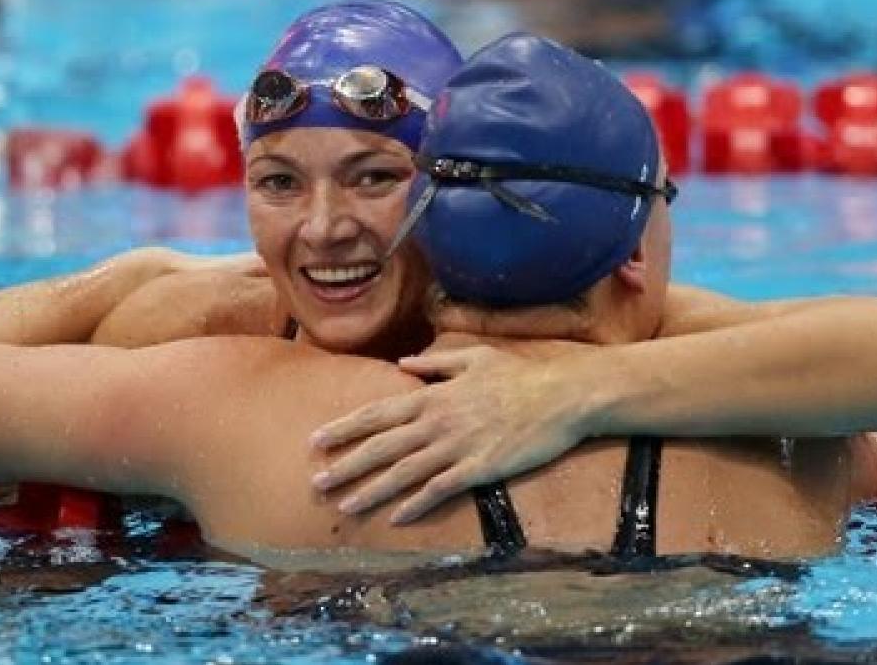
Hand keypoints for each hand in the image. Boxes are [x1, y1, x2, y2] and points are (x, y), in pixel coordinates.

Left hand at [309, 345, 588, 523]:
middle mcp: (438, 422)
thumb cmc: (520, 375)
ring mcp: (457, 447)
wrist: (562, 397)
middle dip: (346, 464)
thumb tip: (404, 362)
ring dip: (371, 490)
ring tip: (343, 505)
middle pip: (382, 446)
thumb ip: (436, 362)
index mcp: (434, 395)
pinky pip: (440, 490)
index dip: (345, 428)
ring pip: (404, 472)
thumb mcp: (475, 357)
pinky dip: (415, 504)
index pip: (378, 413)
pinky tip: (395, 518)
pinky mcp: (479, 469)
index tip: (316, 440)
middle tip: (315, 482)